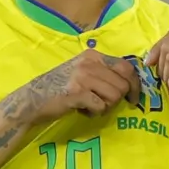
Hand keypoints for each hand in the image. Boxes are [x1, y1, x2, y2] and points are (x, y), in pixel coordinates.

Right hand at [17, 50, 140, 125]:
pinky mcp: (77, 92)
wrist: (33, 99)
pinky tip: (83, 110)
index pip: (126, 66)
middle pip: (123, 84)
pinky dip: (94, 113)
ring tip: (91, 106)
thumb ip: (103, 73)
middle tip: (105, 104)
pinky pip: (100, 106)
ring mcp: (83, 76)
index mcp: (93, 55)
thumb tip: (130, 83)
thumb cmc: (60, 87)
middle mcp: (89, 62)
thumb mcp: (82, 72)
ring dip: (105, 106)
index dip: (135, 84)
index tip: (134, 98)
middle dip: (118, 99)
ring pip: (114, 96)